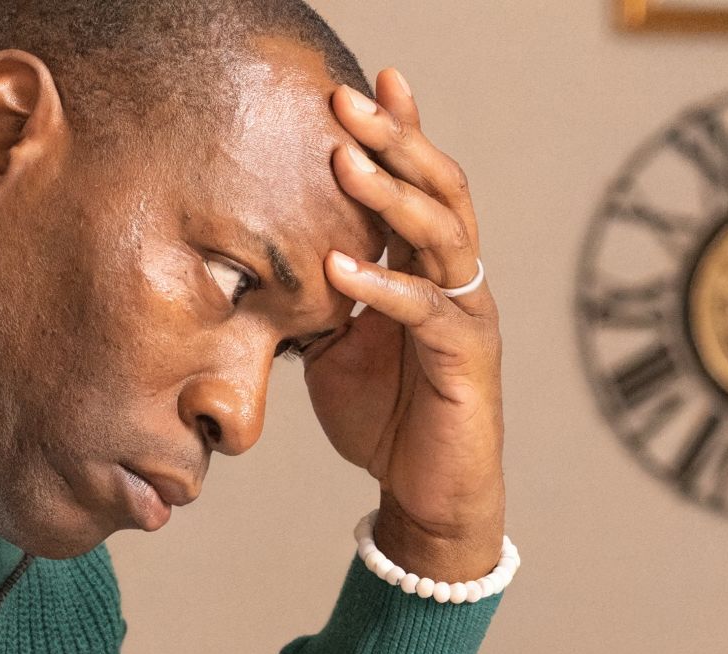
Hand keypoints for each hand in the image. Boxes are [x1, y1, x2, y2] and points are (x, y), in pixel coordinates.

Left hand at [303, 69, 504, 581]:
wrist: (427, 497)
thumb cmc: (385, 418)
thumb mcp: (336, 345)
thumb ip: (318, 297)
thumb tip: (260, 263)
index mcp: (429, 268)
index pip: (420, 184)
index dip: (401, 131)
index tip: (369, 81)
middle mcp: (458, 281)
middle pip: (440, 190)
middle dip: (395, 140)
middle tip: (348, 100)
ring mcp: (467, 317)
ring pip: (442, 237)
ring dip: (391, 196)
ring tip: (346, 160)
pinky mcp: (465, 361)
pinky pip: (426, 311)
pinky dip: (383, 286)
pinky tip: (341, 269)